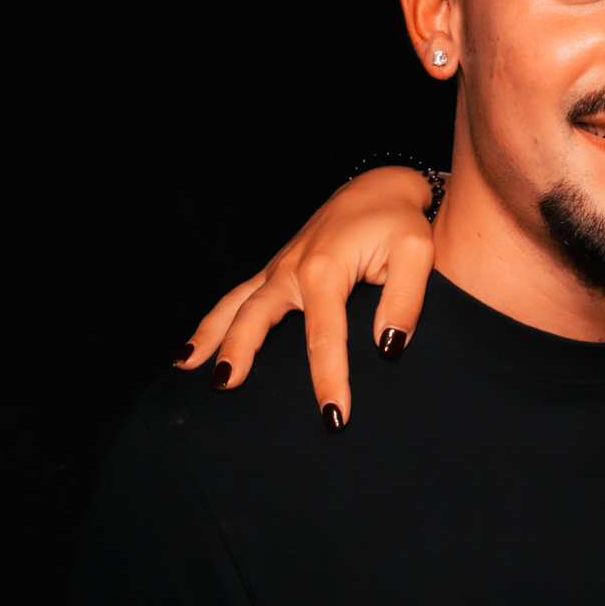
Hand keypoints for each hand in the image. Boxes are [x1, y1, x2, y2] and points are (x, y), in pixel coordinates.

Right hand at [177, 168, 438, 424]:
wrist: (379, 189)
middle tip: (228, 389)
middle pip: (256, 316)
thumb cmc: (399, 222)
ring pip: (234, 304)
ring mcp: (278, 268)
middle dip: (241, 353)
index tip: (334, 416)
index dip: (329, 379)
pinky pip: (237, 297)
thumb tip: (388, 347)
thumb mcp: (416, 253)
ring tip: (188, 370)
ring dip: (210, 335)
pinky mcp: (275, 270)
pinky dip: (213, 321)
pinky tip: (194, 349)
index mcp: (325, 268)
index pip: (324, 336)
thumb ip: (405, 300)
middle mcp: (291, 268)